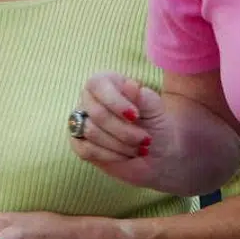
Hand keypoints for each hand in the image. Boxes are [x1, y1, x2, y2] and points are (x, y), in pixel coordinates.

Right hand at [69, 72, 164, 187]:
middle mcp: (90, 98)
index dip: (115, 102)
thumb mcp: (157, 110)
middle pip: (96, 113)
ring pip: (91, 131)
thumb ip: (144, 96)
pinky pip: (86, 149)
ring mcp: (82, 121)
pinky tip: (124, 156)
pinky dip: (110, 155)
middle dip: (124, 131)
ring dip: (119, 144)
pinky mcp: (80, 144)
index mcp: (108, 82)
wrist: (159, 156)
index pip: (98, 84)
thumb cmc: (157, 127)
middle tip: (145, 139)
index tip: (135, 116)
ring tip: (137, 148)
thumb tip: (130, 84)